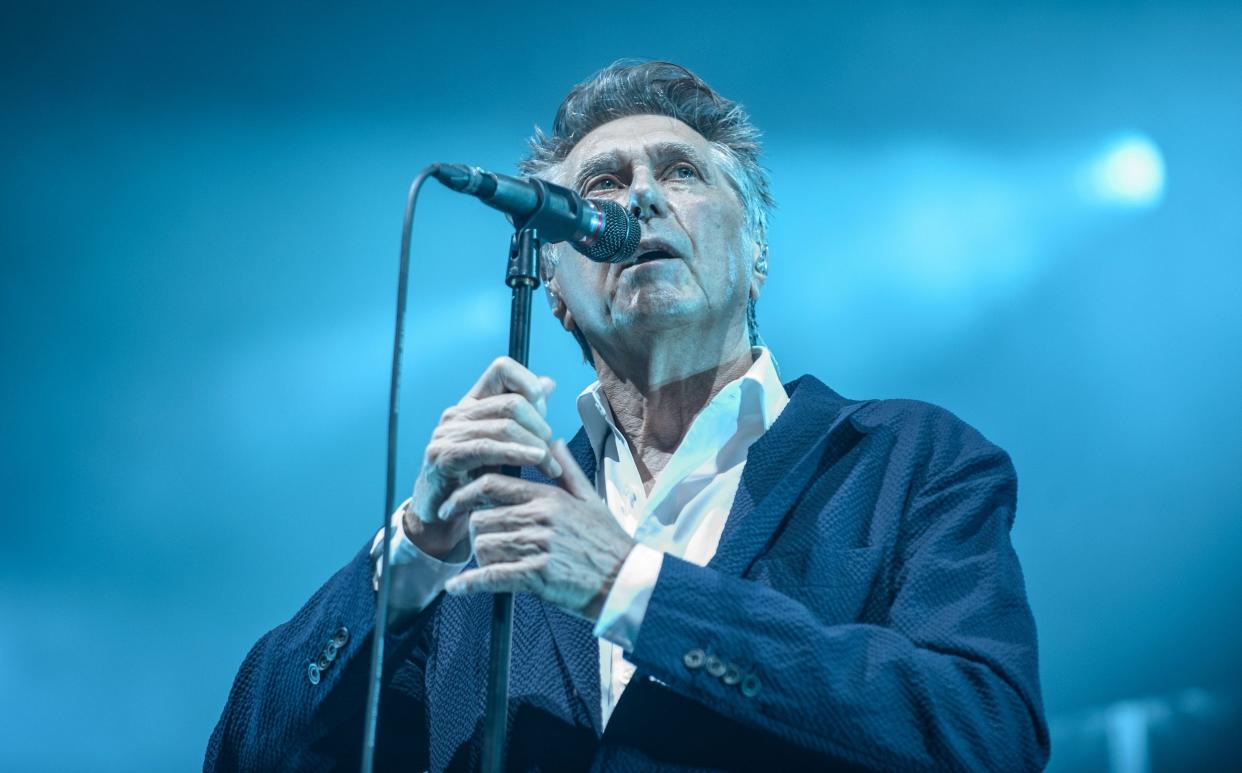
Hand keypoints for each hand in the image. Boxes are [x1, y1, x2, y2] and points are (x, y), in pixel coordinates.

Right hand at [405, 357, 561, 559]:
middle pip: (512, 402)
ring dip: (535, 446)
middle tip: (551, 451)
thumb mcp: (504, 443)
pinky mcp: (443, 456)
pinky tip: (535, 460)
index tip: (543, 409)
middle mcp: (458, 413)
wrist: (442, 518)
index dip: (528, 383)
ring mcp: (448, 433)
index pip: (502, 368)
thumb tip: (547, 382)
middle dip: (540, 427)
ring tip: (549, 464)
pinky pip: (486, 448)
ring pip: (505, 425)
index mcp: (473, 403)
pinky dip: (516, 453)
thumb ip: (525, 413)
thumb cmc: (474, 480)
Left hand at [443, 440, 634, 621]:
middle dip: (477, 532)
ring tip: (490, 565)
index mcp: (547, 497)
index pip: (492, 485)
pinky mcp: (537, 576)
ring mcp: (538, 547)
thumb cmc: (608, 540)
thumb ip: (566, 470)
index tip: (452, 505)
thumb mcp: (590, 498)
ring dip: (480, 558)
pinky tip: (457, 588)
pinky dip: (470, 584)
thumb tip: (552, 441)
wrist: (625, 579)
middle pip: (482, 518)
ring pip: (484, 546)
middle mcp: (539, 518)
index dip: (464, 494)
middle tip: (481, 543)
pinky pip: (491, 577)